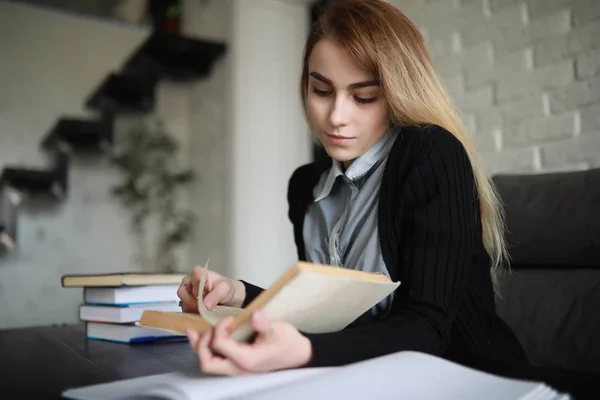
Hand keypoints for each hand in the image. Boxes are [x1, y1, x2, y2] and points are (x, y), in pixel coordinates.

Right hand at [177, 265, 245, 312]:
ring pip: (183, 303)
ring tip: (207, 310)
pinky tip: (203, 314)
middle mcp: (189, 283)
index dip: (199, 286)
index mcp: (198, 273)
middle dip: (193, 301)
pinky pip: (185, 312)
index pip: (193, 277)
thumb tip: (205, 304)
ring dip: (194, 309)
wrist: (228, 299)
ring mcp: (186, 295)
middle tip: (205, 306)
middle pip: (182, 292)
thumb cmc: (225, 289)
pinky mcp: (187, 306)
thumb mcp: (225, 289)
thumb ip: (216, 294)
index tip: (207, 292)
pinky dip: (194, 314)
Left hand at [186, 311, 312, 375]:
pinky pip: (216, 361)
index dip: (220, 328)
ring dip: (201, 348)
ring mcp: (237, 369)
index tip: (230, 318)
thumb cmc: (288, 343)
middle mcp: (239, 368)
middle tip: (204, 329)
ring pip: (210, 364)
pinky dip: (208, 349)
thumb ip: (264, 324)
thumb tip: (254, 315)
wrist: (299, 355)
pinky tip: (206, 336)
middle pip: (208, 363)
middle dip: (201, 344)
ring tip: (196, 332)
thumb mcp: (279, 330)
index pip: (221, 345)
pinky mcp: (238, 365)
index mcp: (247, 359)